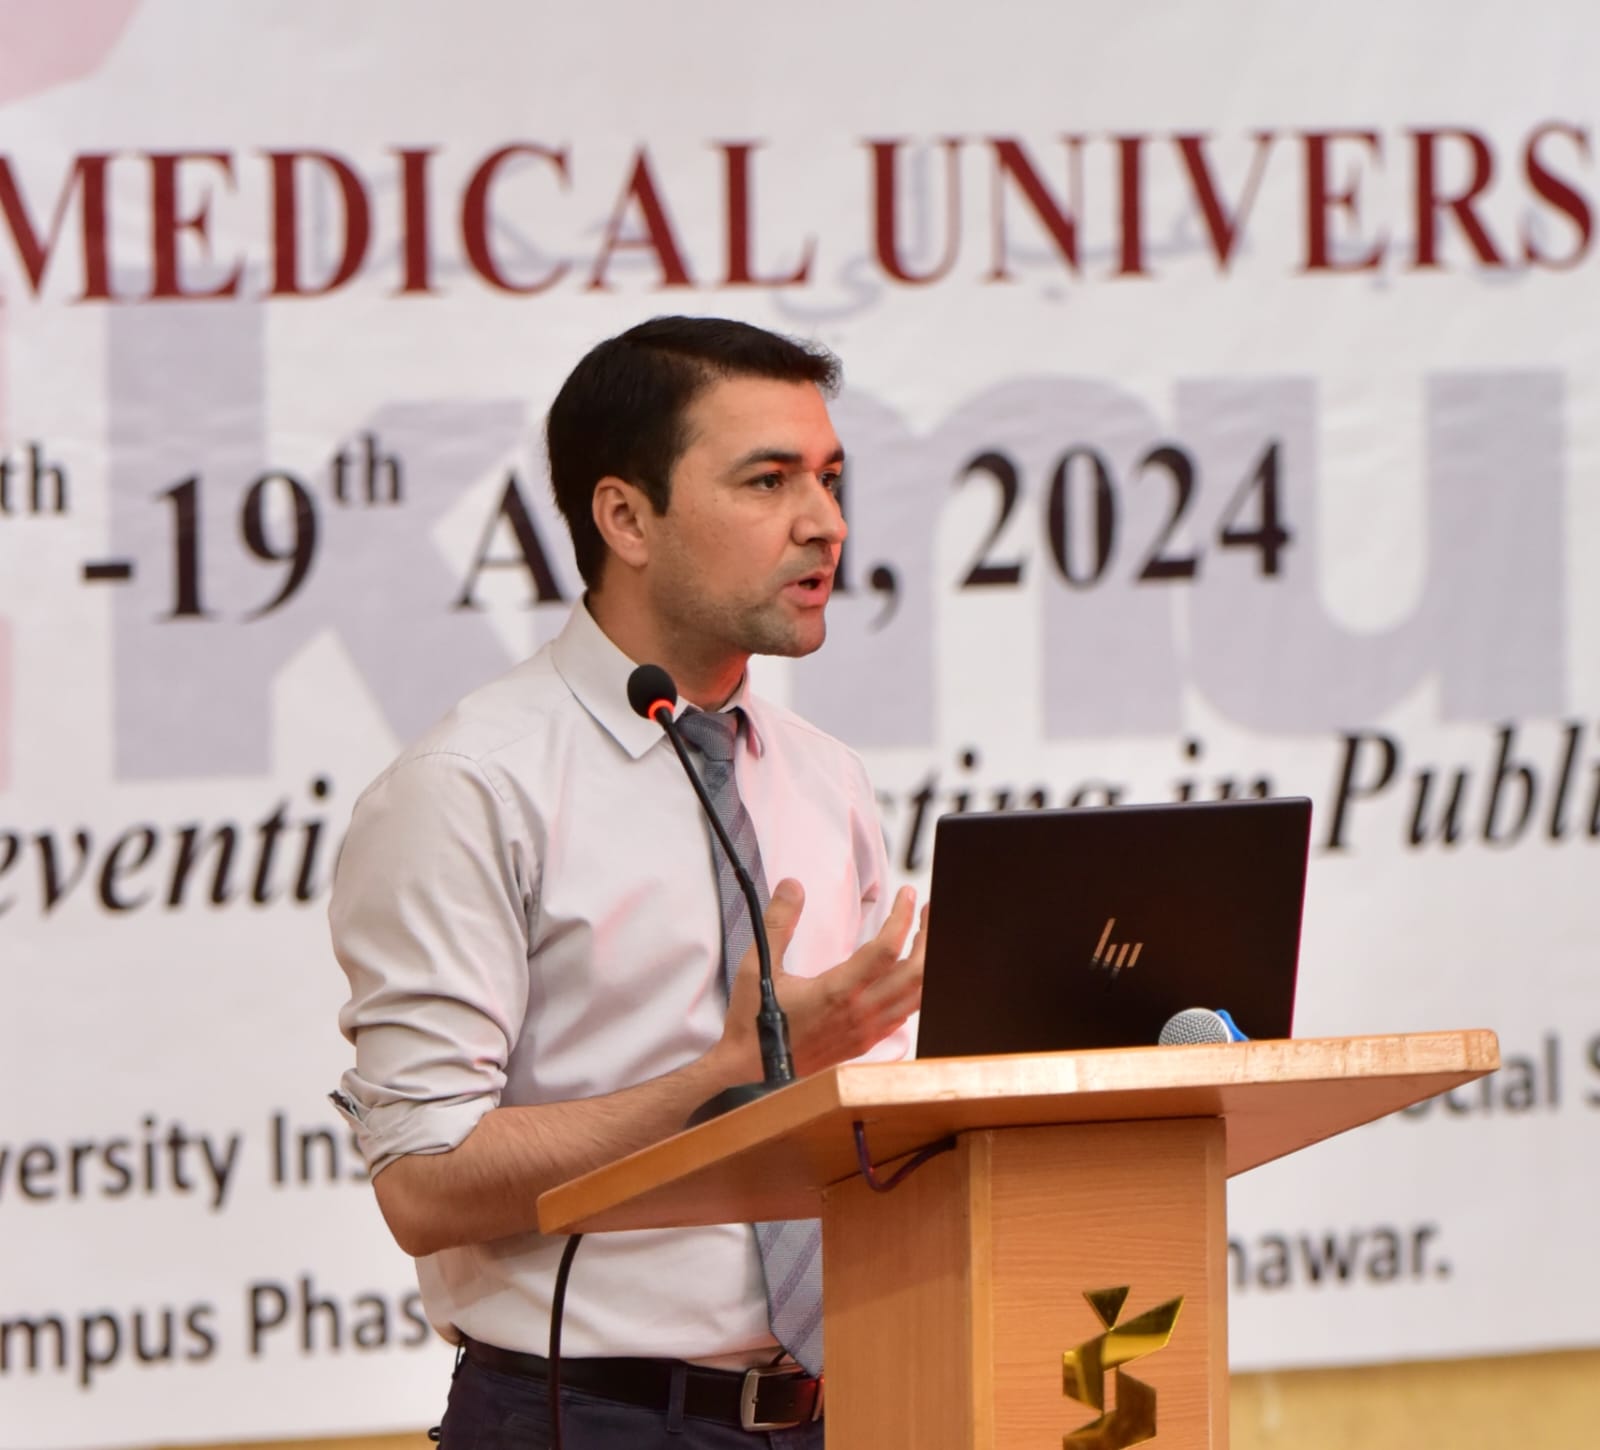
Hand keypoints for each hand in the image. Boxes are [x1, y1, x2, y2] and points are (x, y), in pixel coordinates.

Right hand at [719, 879, 926, 1081]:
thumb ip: (778, 923)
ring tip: (924, 938)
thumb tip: (792, 886)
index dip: (903, 917)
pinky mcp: (866, 1043)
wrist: (751, 1070)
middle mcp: (859, 1013)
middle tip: (930, 911)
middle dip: (928, 937)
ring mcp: (866, 1031)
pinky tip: (908, 976)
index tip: (908, 894)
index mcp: (837, 992)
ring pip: (916, 996)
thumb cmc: (753, 1021)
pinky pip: (904, 1015)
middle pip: (916, 973)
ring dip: (926, 963)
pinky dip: (916, 990)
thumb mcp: (757, 966)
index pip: (886, 949)